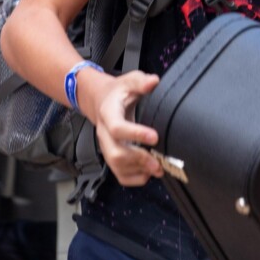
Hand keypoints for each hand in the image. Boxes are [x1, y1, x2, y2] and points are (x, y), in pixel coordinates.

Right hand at [85, 70, 163, 186]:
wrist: (101, 100)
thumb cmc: (118, 92)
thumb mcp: (129, 80)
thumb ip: (141, 81)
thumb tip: (154, 81)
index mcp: (108, 113)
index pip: (117, 128)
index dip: (136, 134)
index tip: (154, 137)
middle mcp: (104, 133)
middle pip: (115, 153)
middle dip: (138, 159)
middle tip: (158, 162)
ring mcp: (106, 147)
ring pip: (117, 166)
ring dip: (138, 171)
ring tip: (158, 169)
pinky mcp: (111, 156)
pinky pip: (118, 174)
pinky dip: (133, 179)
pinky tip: (148, 174)